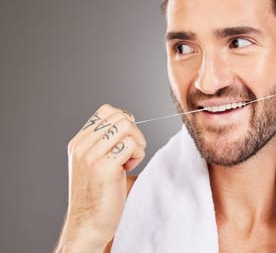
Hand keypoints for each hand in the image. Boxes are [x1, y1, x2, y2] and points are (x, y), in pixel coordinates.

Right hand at [57, 104, 145, 251]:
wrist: (89, 224)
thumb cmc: (99, 194)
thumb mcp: (95, 161)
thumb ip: (105, 141)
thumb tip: (129, 120)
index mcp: (79, 142)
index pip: (107, 111)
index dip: (125, 121)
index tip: (127, 140)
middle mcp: (82, 146)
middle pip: (120, 117)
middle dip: (134, 132)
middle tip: (131, 153)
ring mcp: (91, 156)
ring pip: (127, 127)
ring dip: (137, 143)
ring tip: (130, 160)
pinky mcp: (104, 168)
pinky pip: (131, 145)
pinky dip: (138, 155)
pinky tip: (129, 168)